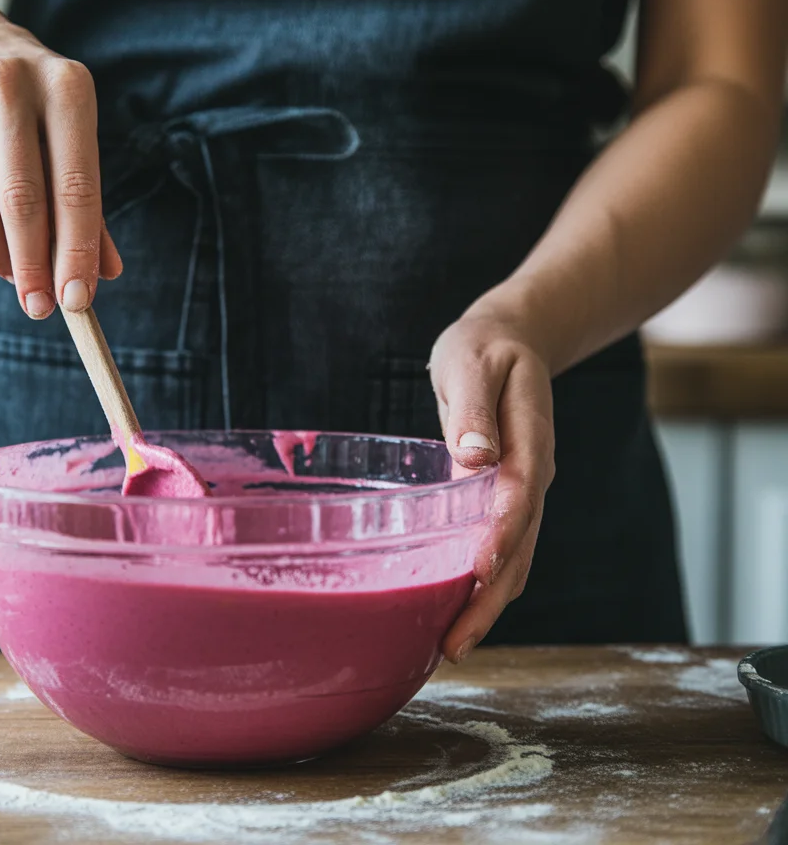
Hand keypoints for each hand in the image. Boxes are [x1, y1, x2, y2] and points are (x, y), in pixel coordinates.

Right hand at [0, 2, 121, 318]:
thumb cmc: (25, 107)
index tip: (78, 300)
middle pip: (22, 200)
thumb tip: (106, 273)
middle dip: (33, 266)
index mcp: (65, 86)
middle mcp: (8, 80)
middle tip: (40, 306)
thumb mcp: (66, 135)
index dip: (77, 250)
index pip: (76, 186)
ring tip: (12, 275)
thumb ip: (86, 202)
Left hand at [428, 310, 555, 662]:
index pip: (521, 493)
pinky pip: (501, 547)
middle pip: (521, 544)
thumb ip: (475, 408)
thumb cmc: (484, 349)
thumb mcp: (474, 362)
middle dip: (492, 597)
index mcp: (530, 438)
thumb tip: (473, 454)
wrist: (511, 341)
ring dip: (488, 603)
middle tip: (456, 642)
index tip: (480, 570)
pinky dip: (484, 584)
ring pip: (515, 557)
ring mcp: (524, 491)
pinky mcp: (506, 499)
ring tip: (453, 646)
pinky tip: (456, 612)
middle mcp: (533, 473)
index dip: (503, 534)